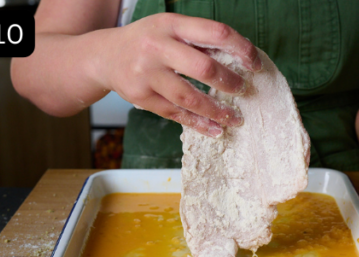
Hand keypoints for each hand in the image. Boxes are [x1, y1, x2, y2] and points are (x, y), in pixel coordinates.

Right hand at [95, 13, 261, 135]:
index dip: (240, 48)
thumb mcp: (169, 27)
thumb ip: (197, 39)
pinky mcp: (141, 97)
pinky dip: (197, 123)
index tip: (254, 63)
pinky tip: (214, 129)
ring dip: (216, 110)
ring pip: (189, 97)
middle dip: (228, 82)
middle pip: (202, 68)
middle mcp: (157, 48)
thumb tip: (238, 58)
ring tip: (235, 118)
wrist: (104, 57)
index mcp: (171, 25)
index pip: (215, 33)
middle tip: (243, 90)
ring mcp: (147, 75)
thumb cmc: (145, 40)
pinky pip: (174, 113)